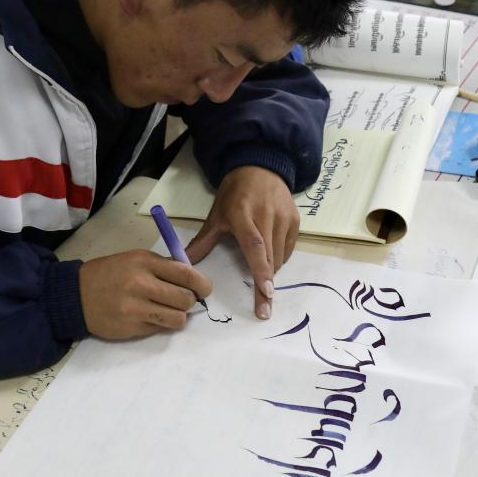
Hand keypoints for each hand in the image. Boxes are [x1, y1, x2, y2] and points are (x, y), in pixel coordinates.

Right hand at [79, 250, 211, 339]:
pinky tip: (148, 317)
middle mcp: (141, 284)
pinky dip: (160, 324)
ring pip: (178, 318)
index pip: (187, 274)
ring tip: (167, 311)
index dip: (202, 284)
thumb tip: (193, 279)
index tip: (204, 289)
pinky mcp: (131, 328)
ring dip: (178, 316)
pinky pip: (160, 329)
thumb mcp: (134, 259)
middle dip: (190, 301)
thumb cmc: (109, 274)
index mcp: (144, 262)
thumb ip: (162, 267)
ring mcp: (135, 308)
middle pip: (186, 299)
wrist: (74, 295)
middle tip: (181, 300)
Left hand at [186, 165, 298, 320]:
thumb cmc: (234, 194)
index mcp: (243, 215)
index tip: (266, 294)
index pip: (254, 247)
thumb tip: (182, 265)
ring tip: (262, 276)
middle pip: (270, 258)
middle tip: (265, 310)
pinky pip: (288, 249)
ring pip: (280, 256)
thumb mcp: (216, 215)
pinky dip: (280, 259)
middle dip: (267, 286)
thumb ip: (202, 242)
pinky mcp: (295, 220)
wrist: (259, 166)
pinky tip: (271, 257)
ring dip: (271, 271)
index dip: (261, 272)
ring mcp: (284, 217)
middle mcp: (266, 216)